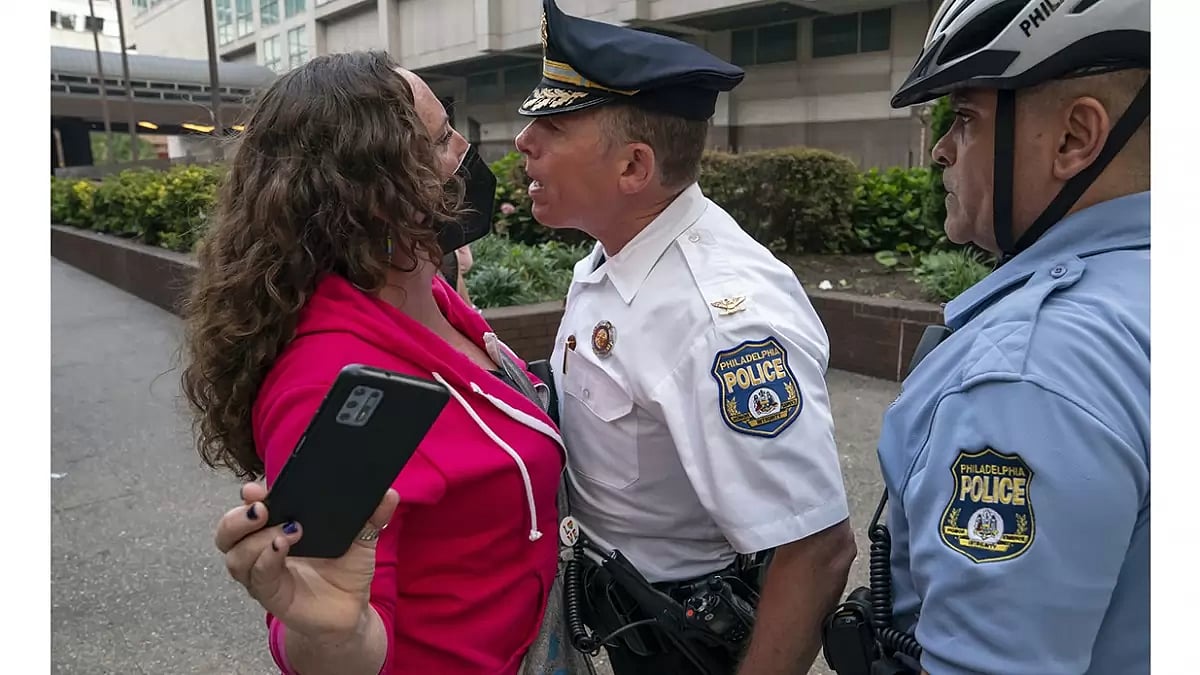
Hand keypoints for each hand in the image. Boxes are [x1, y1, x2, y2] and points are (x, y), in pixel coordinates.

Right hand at [215, 482, 398, 640]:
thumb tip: (388, 493)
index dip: (249, 496)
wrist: (350, 610)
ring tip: (285, 529)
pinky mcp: (271, 595)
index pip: (250, 507)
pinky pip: (258, 577)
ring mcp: (263, 573)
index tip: (254, 488)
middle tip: (260, 507)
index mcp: (276, 527)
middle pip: (228, 532)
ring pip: (236, 555)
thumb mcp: (362, 538)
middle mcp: (261, 548)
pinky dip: (267, 560)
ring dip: (255, 539)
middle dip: (237, 517)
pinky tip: (282, 546)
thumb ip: (373, 515)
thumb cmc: (347, 570)